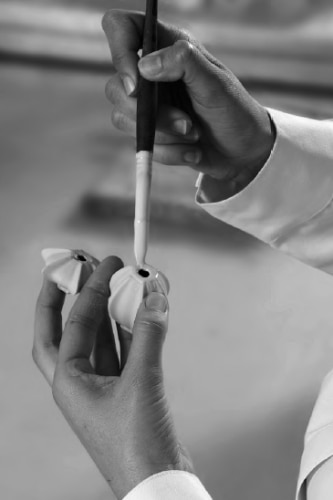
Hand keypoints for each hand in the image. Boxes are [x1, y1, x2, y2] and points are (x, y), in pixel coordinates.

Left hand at [33, 257, 192, 498]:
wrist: (158, 483)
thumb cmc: (138, 444)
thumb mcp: (142, 383)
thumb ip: (148, 335)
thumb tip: (155, 296)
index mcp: (68, 381)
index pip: (74, 322)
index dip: (90, 289)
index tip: (103, 262)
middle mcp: (79, 382)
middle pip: (67, 329)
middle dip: (71, 297)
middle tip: (81, 267)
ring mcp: (102, 386)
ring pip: (99, 338)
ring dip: (108, 310)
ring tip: (118, 281)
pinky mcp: (125, 391)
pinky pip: (123, 350)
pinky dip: (130, 329)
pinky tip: (139, 311)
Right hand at [102, 10, 274, 196]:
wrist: (243, 152)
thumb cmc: (234, 110)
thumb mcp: (215, 83)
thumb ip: (183, 63)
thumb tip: (143, 66)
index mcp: (167, 46)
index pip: (121, 27)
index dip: (119, 50)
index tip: (137, 84)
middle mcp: (152, 73)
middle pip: (115, 87)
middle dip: (150, 114)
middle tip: (186, 123)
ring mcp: (148, 104)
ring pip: (124, 119)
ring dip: (164, 135)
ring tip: (195, 134)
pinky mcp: (150, 132)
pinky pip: (142, 145)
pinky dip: (170, 152)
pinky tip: (193, 150)